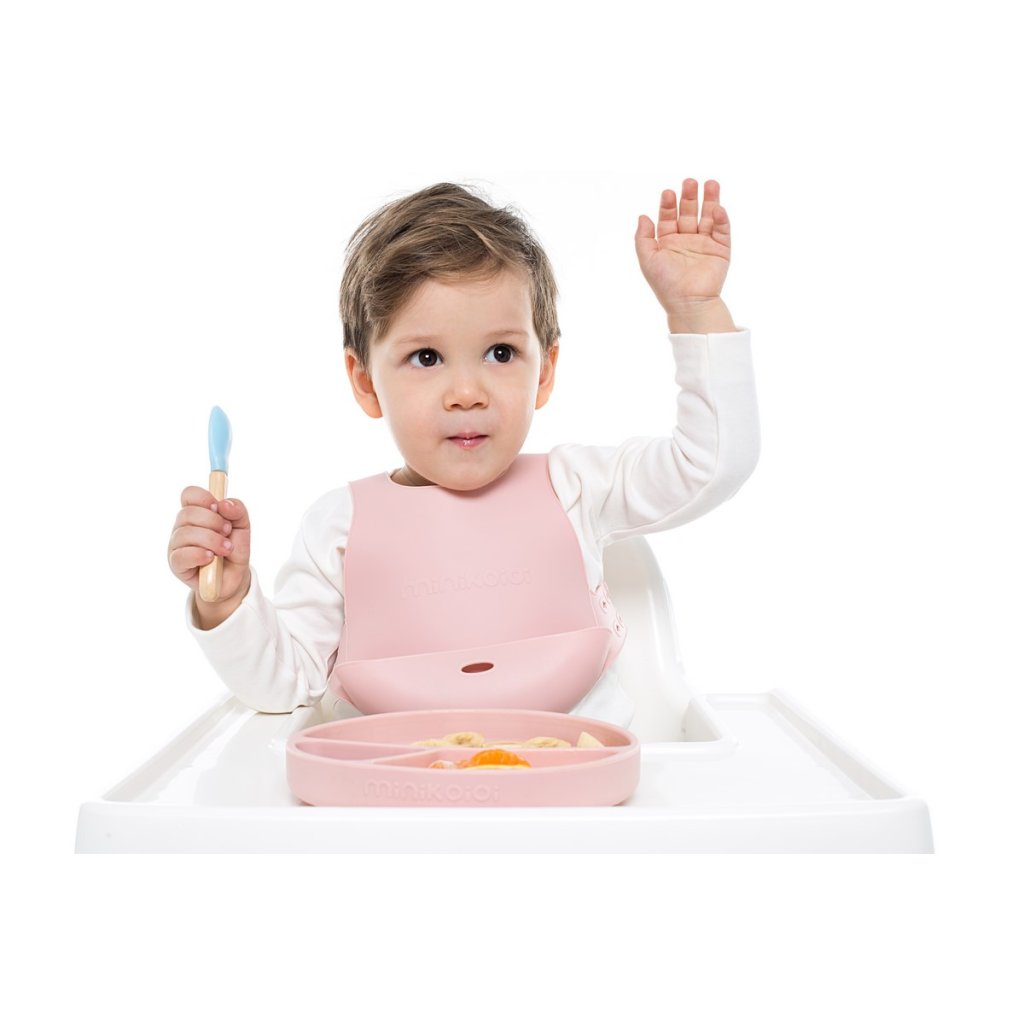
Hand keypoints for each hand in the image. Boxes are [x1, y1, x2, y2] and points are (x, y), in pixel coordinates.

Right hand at [168, 487, 251, 613]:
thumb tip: (223, 503)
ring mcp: (177, 545)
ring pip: (185, 534)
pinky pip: (181, 555)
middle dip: (212, 521)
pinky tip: (210, 558)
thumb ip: (237, 510)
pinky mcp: (176, 564)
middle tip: (227, 531)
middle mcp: (183, 527)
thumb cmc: (233, 548)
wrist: (233, 578)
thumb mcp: (242, 527)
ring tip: (226, 549)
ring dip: (211, 540)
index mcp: (196, 513)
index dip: (203, 497)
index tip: (218, 507)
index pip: (188, 495)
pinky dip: (198, 554)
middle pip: (187, 513)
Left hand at [635, 178, 731, 314]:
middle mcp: (687, 240)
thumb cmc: (665, 284)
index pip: (668, 217)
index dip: (668, 205)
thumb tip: (642, 215)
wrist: (688, 302)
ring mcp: (705, 244)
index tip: (668, 193)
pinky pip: (722, 230)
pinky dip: (721, 219)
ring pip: (708, 217)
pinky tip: (717, 208)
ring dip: (710, 200)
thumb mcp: (647, 259)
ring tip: (710, 183)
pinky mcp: (721, 250)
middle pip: (689, 212)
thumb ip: (642, 237)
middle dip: (689, 197)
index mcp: (668, 242)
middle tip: (689, 182)